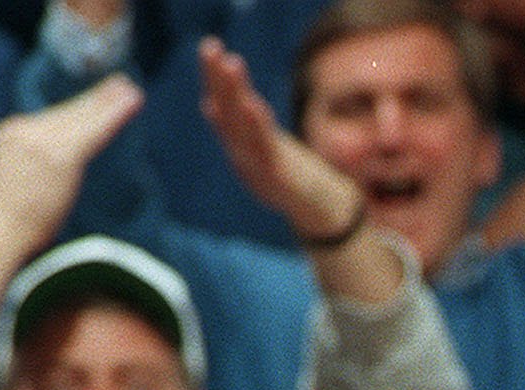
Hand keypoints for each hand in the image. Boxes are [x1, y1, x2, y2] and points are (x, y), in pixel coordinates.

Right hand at [0, 75, 140, 266]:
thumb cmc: (1, 225)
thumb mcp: (11, 185)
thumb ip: (31, 167)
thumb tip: (53, 171)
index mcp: (11, 134)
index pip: (52, 119)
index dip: (79, 108)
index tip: (100, 99)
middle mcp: (26, 130)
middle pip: (69, 113)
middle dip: (98, 100)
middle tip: (123, 87)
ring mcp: (43, 141)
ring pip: (84, 119)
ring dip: (110, 105)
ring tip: (132, 93)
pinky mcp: (60, 156)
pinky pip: (93, 133)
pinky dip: (113, 116)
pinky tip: (130, 104)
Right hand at [199, 38, 363, 245]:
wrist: (314, 209)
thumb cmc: (287, 176)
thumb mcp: (260, 146)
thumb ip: (239, 126)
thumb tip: (210, 104)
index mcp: (240, 142)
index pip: (223, 104)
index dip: (213, 78)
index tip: (210, 48)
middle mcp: (243, 152)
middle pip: (227, 110)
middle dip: (218, 79)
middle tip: (211, 45)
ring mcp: (256, 164)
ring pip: (241, 126)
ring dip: (234, 95)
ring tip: (231, 63)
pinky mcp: (275, 176)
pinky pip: (263, 148)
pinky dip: (256, 127)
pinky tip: (252, 104)